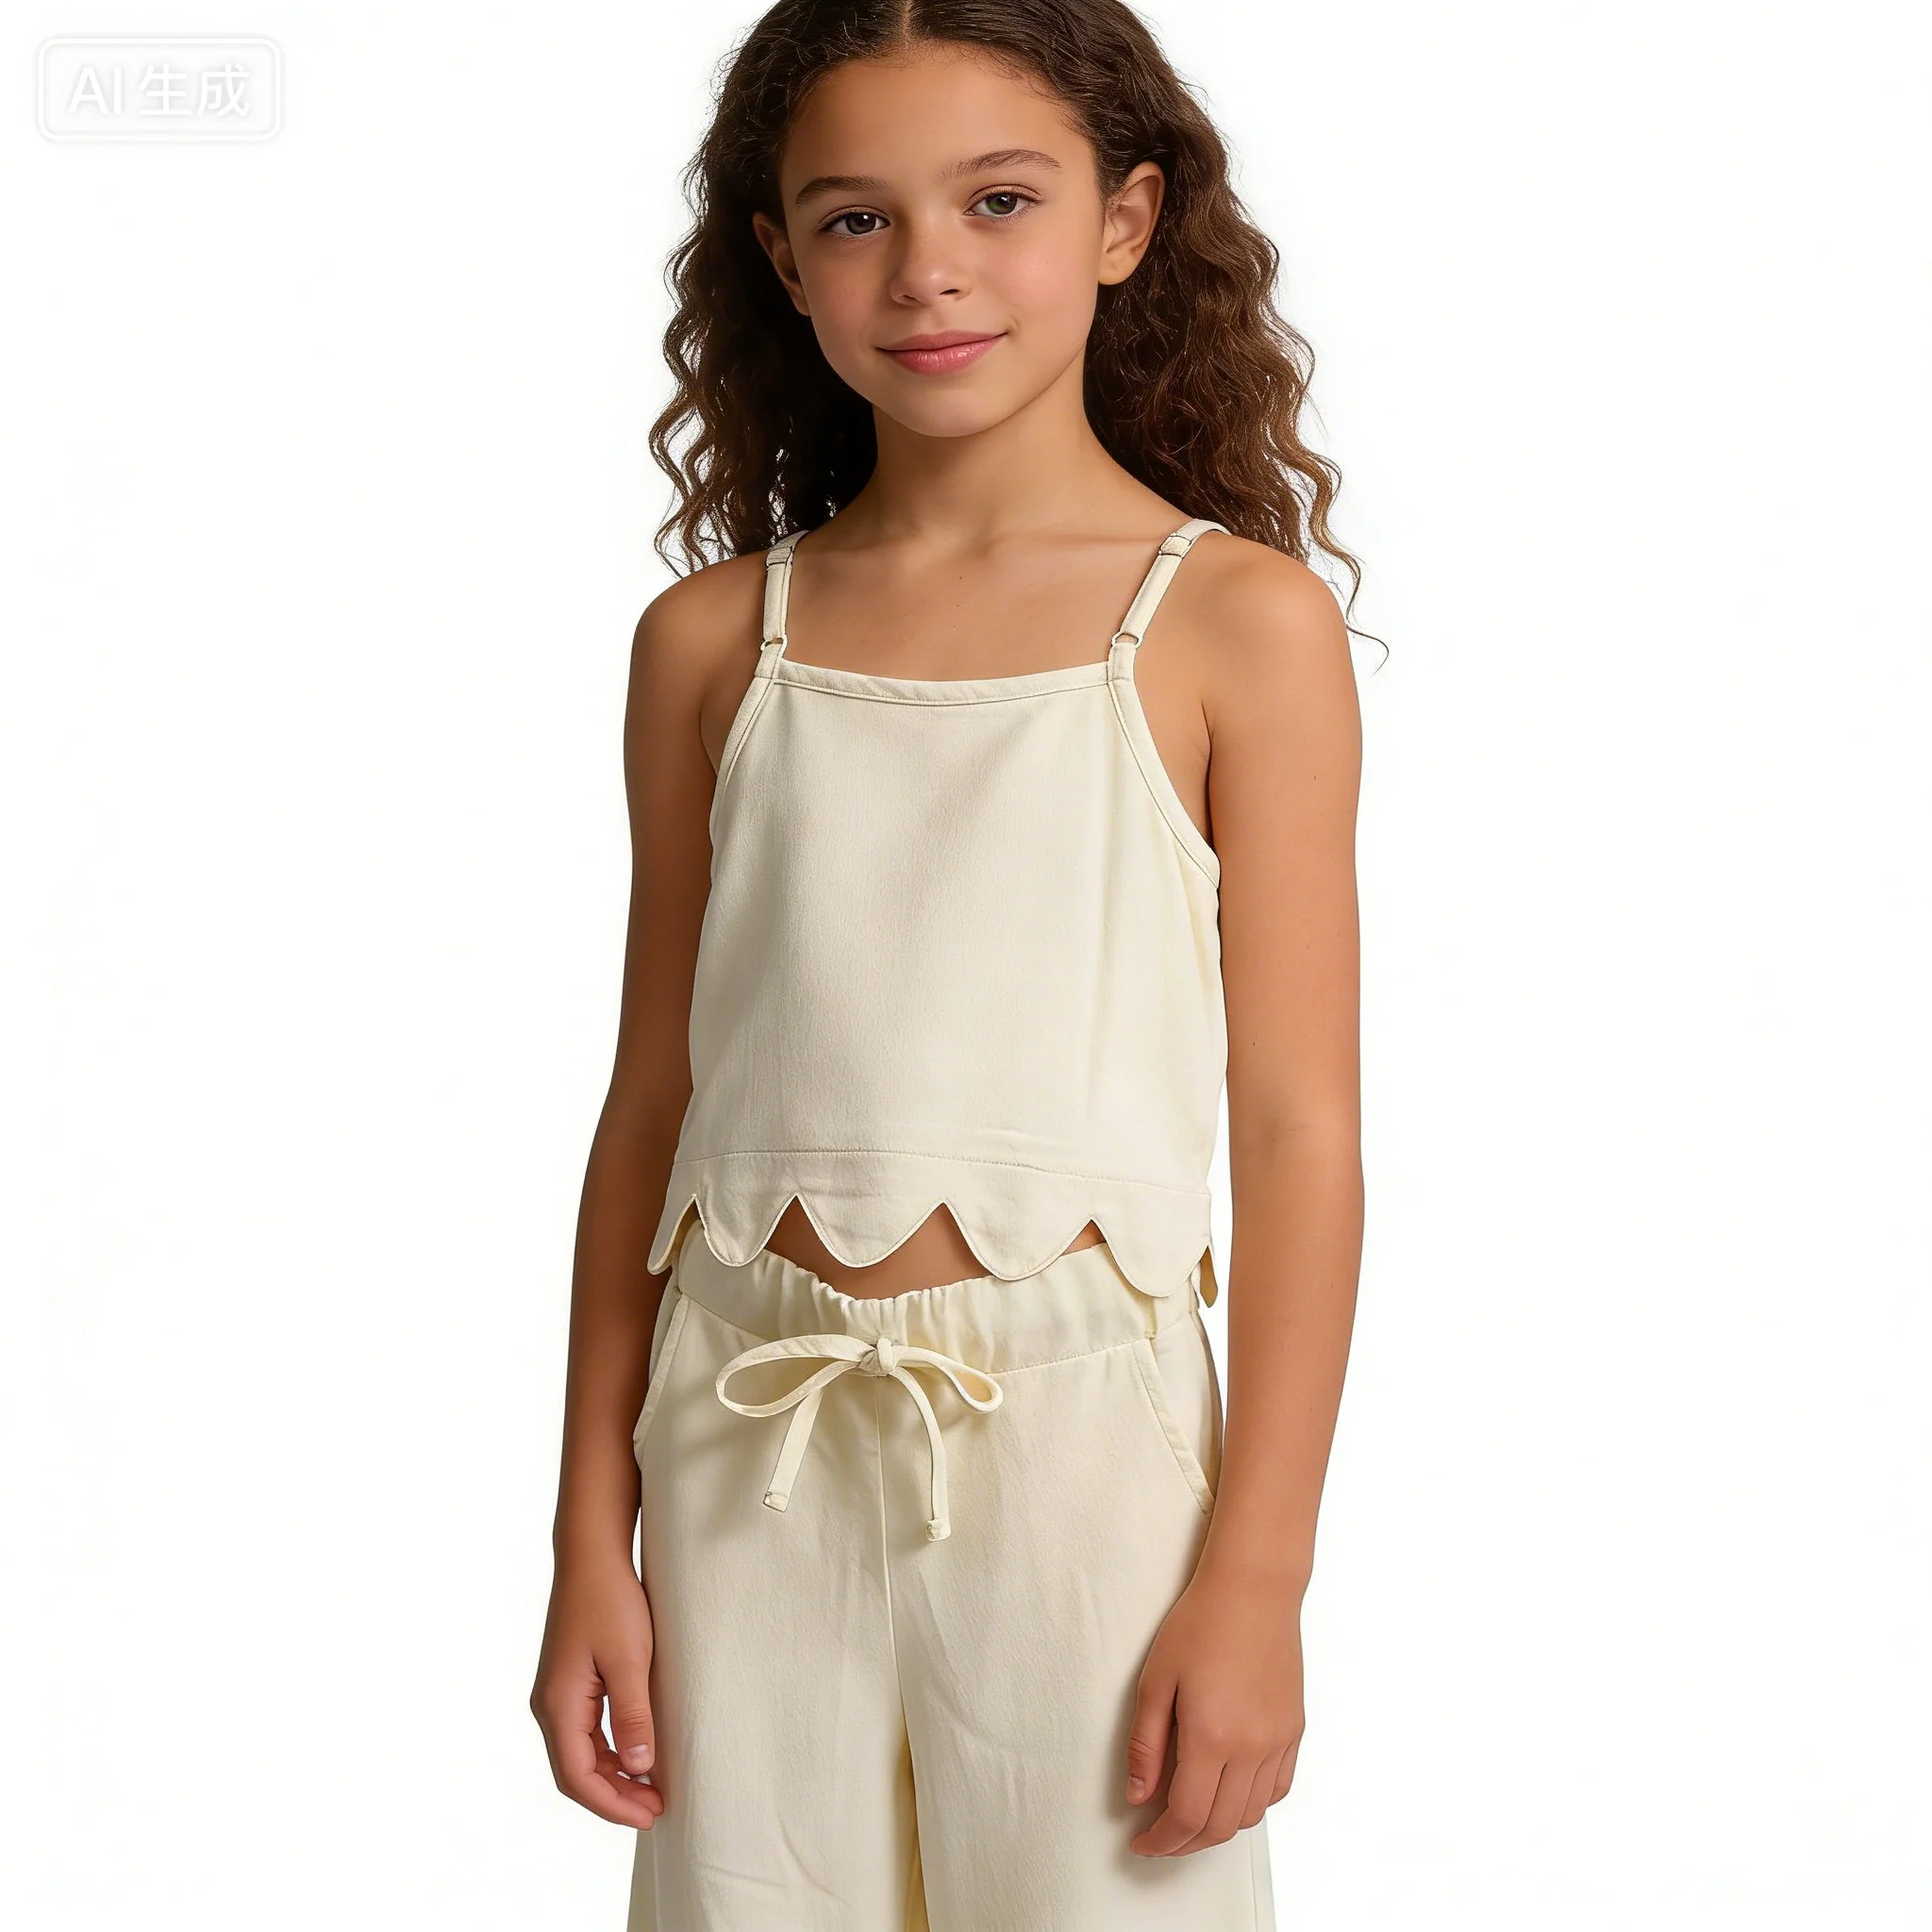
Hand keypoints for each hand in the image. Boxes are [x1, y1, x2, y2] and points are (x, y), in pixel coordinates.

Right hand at [530, 1549, 664, 1828]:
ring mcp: (557, 1694)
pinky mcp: (570, 1683)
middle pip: (575, 1772)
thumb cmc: (610, 1601)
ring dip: (613, 1776)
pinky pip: (585, 1732)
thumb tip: (639, 1767)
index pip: (577, 1777)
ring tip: (651, 1789)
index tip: (649, 1815)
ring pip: (580, 1754)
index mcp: (558, 1705)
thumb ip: (633, 1715)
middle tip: (656, 1809)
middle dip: (614, 1797)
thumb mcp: (630, 1660)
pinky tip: (637, 1754)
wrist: (592, 1555)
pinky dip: (610, 1752)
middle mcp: (549, 1705)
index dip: (612, 1804)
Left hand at [1124, 1564, 1303, 1855]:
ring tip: (1191, 1813)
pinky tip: (1229, 1789)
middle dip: (1186, 1843)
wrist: (1253, 1589)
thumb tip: (1139, 1796)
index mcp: (1211, 1737)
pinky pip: (1277, 1789)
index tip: (1142, 1842)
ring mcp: (1278, 1741)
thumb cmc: (1200, 1624)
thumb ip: (1145, 1745)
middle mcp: (1251, 1748)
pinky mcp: (1294, 1730)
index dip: (1162, 1841)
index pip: (1187, 1817)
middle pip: (1221, 1826)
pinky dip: (1252, 1803)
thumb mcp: (1155, 1680)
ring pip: (1251, 1814)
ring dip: (1219, 1826)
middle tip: (1160, 1836)